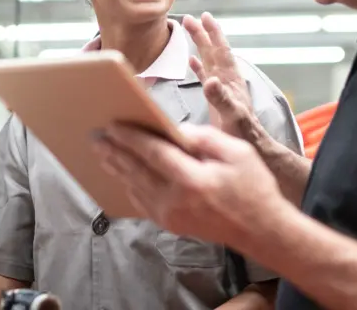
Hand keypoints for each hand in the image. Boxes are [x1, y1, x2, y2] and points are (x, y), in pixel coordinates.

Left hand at [95, 123, 290, 248]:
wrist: (261, 231)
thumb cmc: (253, 187)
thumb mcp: (237, 152)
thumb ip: (204, 138)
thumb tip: (175, 131)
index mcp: (192, 180)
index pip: (153, 153)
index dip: (131, 137)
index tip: (112, 125)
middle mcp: (176, 200)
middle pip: (136, 171)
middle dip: (114, 152)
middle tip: (95, 137)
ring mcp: (171, 216)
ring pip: (135, 188)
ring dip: (117, 169)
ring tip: (102, 154)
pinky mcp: (171, 225)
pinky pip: (142, 203)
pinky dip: (129, 187)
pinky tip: (121, 176)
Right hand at [184, 13, 261, 143]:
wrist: (249, 146)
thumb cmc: (242, 133)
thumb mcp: (231, 115)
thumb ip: (221, 98)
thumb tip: (210, 79)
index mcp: (230, 80)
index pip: (221, 51)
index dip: (213, 34)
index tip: (205, 17)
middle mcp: (226, 80)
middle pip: (213, 51)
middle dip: (202, 34)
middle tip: (189, 18)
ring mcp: (221, 88)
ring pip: (208, 60)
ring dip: (199, 46)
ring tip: (190, 30)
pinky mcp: (216, 98)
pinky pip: (205, 76)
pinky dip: (198, 67)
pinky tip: (191, 61)